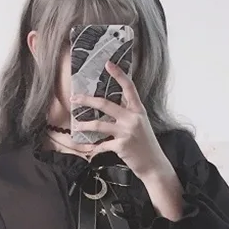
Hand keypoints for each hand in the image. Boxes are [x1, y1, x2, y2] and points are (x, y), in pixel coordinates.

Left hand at [71, 61, 176, 181]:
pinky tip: (90, 150)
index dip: (119, 74)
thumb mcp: (141, 124)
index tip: (108, 64)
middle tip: (74, 98)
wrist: (154, 165)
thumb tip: (111, 106)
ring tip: (76, 126)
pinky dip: (95, 148)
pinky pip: (102, 145)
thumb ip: (129, 114)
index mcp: (138, 110)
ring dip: (84, 125)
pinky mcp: (121, 146)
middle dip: (87, 100)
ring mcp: (126, 132)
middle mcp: (132, 118)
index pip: (129, 88)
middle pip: (105, 104)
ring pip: (99, 124)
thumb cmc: (146, 144)